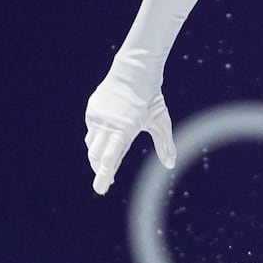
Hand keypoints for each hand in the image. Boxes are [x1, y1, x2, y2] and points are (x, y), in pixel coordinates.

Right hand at [84, 74, 175, 194]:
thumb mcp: (161, 122)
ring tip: (104, 165)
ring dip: (96, 156)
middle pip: (96, 156)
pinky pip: (92, 130)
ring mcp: (97, 117)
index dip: (104, 175)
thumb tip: (171, 165)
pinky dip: (97, 138)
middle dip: (99, 170)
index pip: (110, 158)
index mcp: (124, 130)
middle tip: (104, 182)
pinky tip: (105, 140)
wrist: (133, 72)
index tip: (100, 189)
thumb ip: (165, 145)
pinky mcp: (92, 110)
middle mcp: (108, 125)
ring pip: (92, 144)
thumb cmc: (151, 99)